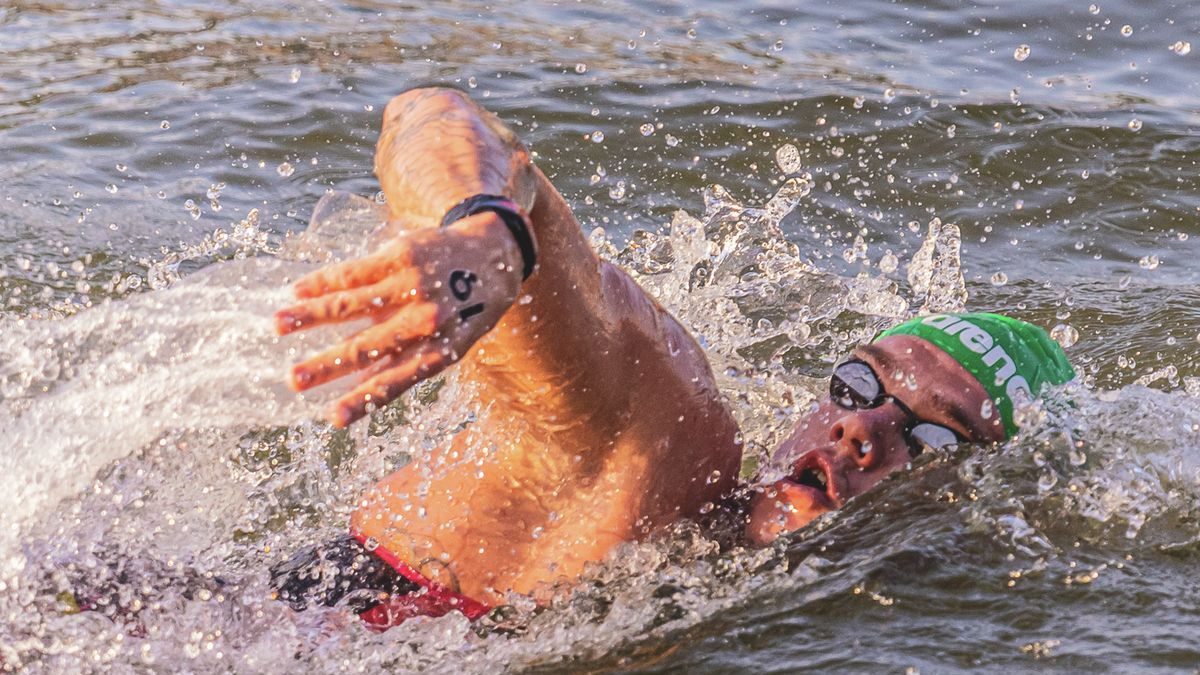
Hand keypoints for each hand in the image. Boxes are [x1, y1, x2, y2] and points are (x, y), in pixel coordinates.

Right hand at [275, 212, 522, 426]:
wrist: (493, 254)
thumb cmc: (465, 310)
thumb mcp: (449, 344)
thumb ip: (404, 364)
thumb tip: (358, 394)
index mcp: (439, 351)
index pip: (394, 383)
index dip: (362, 402)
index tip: (332, 419)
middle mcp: (427, 321)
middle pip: (366, 347)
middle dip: (325, 365)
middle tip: (292, 379)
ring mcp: (414, 286)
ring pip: (352, 304)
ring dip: (310, 315)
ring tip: (277, 324)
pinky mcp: (402, 256)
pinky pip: (355, 271)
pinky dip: (323, 282)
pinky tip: (298, 290)